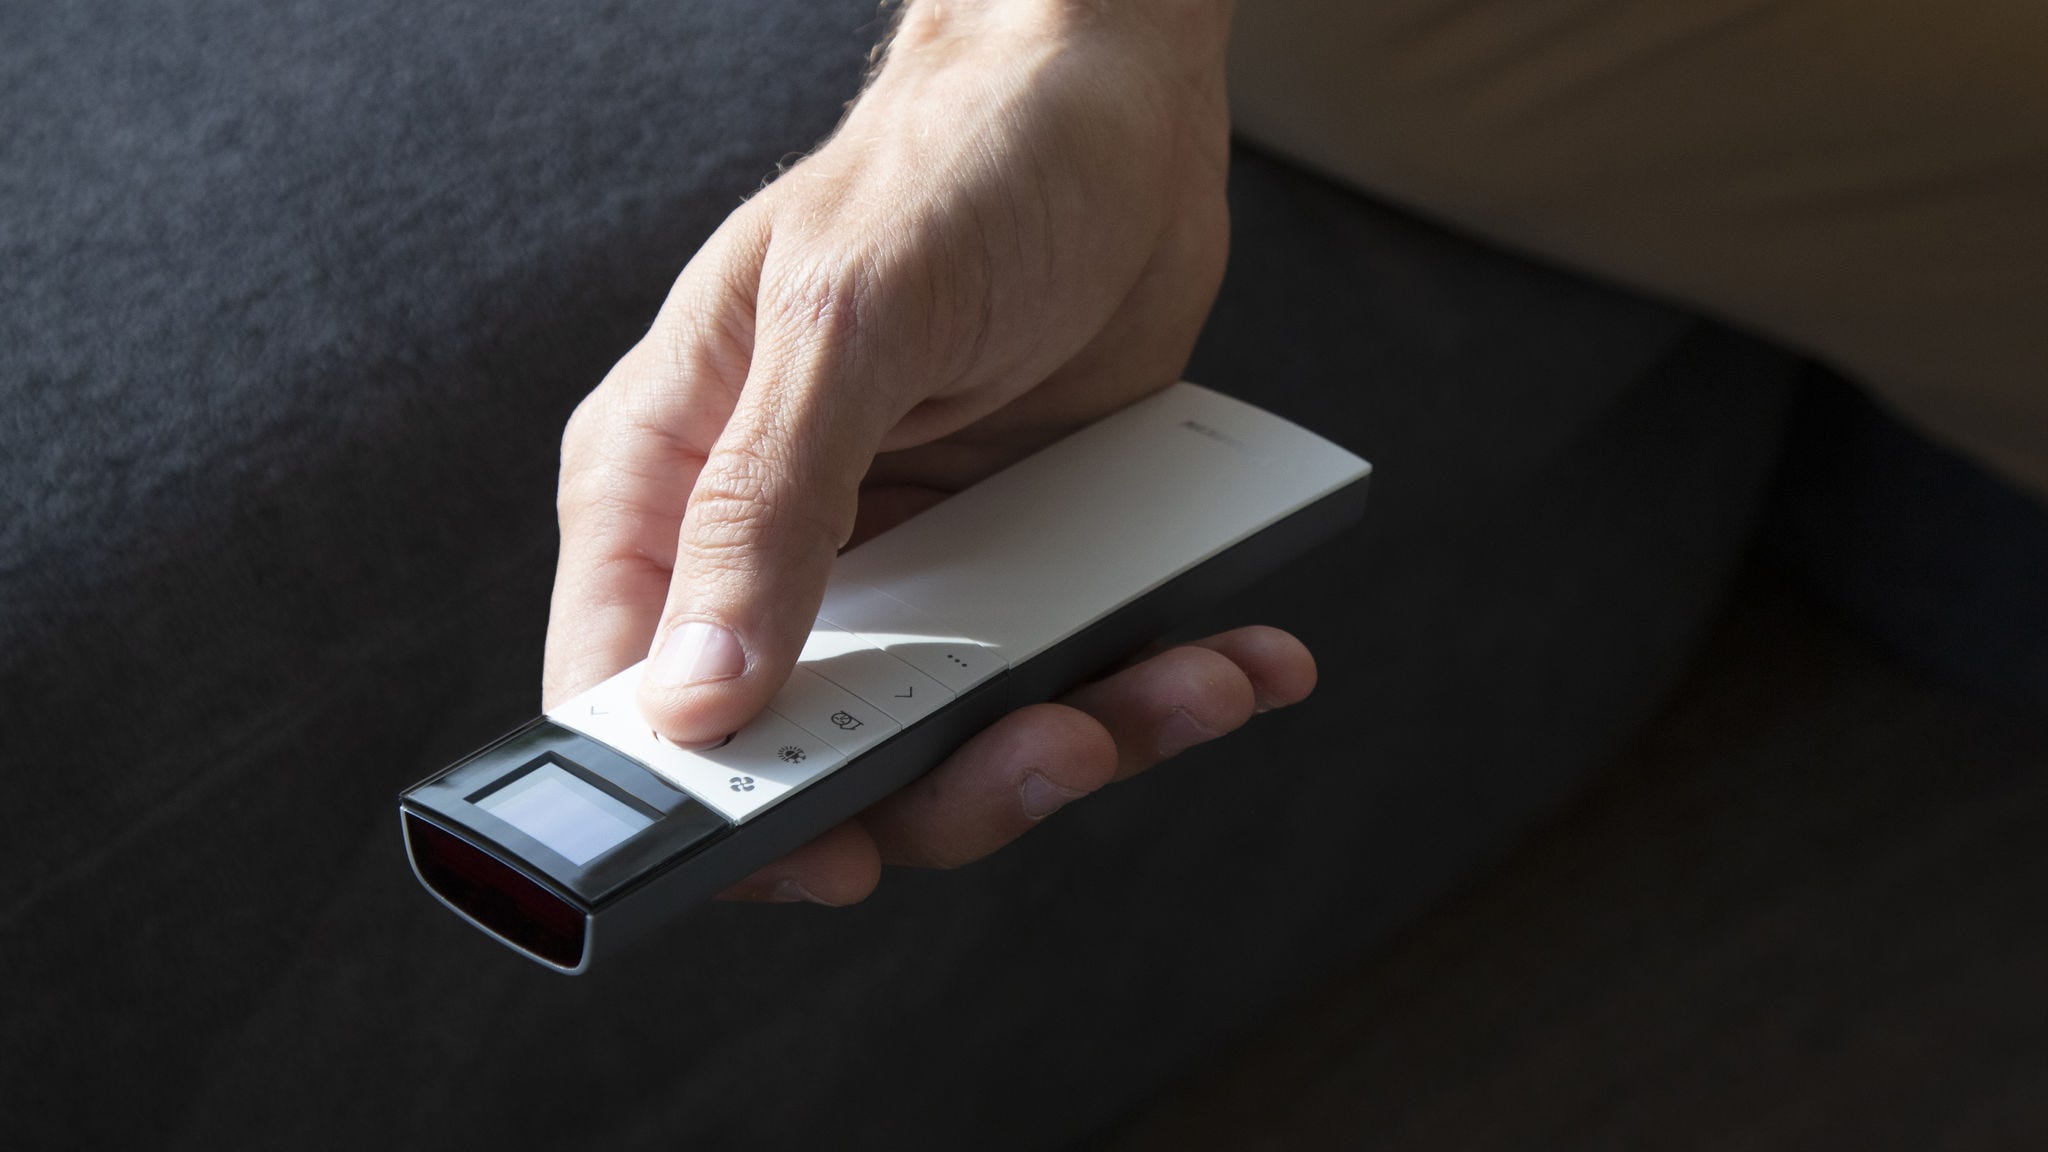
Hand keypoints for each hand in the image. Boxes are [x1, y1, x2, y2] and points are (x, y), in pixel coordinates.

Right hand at [543, 0, 1313, 902]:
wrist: (1115, 107)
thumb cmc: (959, 166)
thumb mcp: (848, 320)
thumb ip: (767, 505)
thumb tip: (703, 693)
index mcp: (668, 483)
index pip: (626, 692)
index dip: (699, 807)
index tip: (818, 857)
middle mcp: (770, 546)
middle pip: (809, 751)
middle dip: (939, 784)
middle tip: (1049, 747)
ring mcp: (901, 568)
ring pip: (952, 739)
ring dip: (1076, 740)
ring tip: (1185, 688)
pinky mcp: (1010, 569)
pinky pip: (1063, 677)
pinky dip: (1153, 689)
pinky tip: (1233, 660)